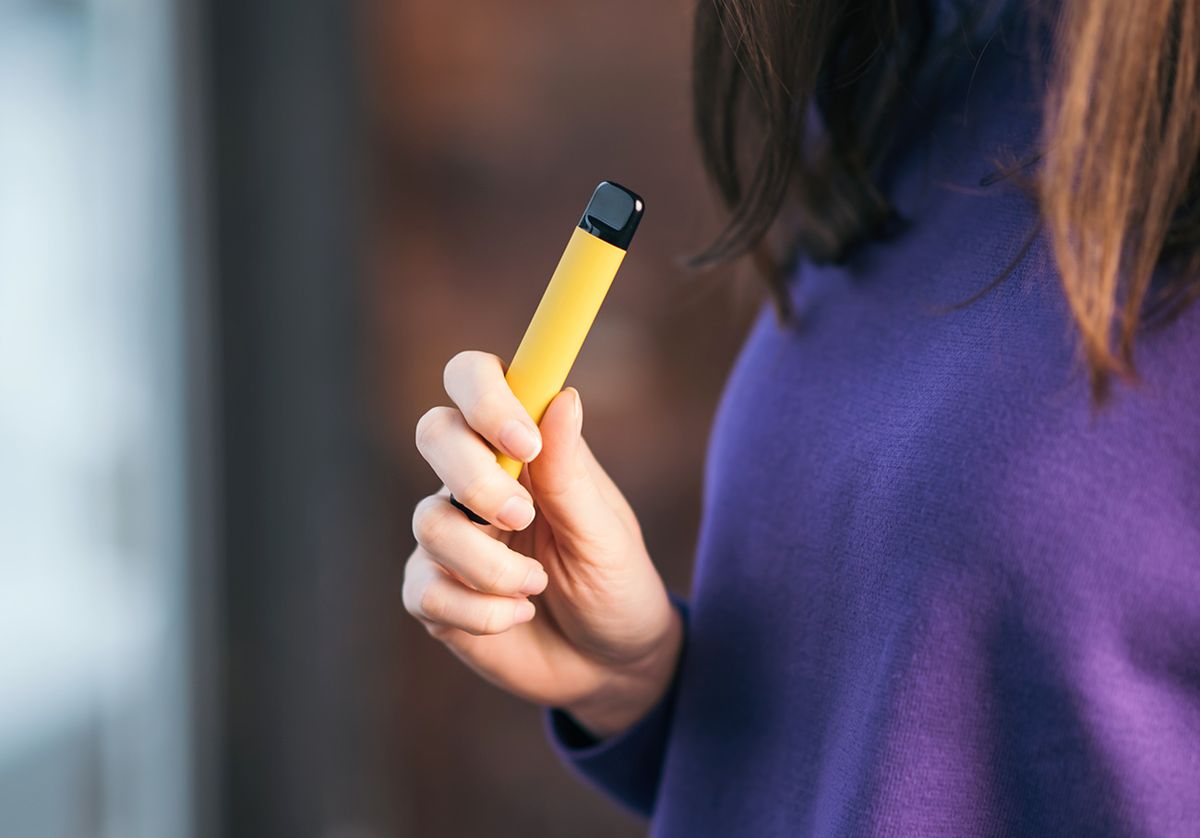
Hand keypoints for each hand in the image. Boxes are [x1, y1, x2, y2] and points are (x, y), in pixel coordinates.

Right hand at [404, 350, 681, 736]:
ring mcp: (452, 535)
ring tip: (536, 587)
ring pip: (429, 522)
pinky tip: (517, 617)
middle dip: (473, 476)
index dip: (483, 393)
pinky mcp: (435, 593)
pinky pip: (425, 588)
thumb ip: (573, 473)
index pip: (476, 379)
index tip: (523, 442)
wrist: (610, 667)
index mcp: (525, 447)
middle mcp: (479, 480)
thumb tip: (564, 397)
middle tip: (522, 517)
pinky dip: (478, 611)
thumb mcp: (605, 534)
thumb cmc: (615, 585)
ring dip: (488, 564)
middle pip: (434, 432)